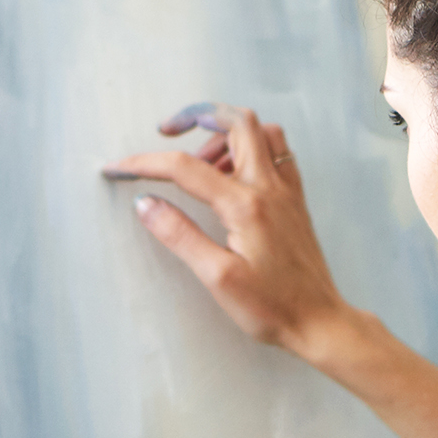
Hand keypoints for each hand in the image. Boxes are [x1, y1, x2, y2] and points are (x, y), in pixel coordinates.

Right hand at [105, 103, 354, 359]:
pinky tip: (233, 173)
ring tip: (200, 161)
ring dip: (226, 131)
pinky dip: (252, 147)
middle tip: (167, 132)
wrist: (320, 321)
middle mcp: (270, 188)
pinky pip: (278, 153)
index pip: (184, 167)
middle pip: (237, 122)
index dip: (144, 163)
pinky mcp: (295, 201)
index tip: (117, 168)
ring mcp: (287, 191)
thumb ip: (179, 235)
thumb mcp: (217, 277)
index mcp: (245, 205)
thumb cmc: (272, 307)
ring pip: (261, 132)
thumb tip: (145, 204)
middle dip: (196, 116)